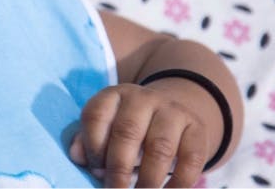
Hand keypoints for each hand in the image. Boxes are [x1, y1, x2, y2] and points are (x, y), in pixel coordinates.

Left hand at [68, 83, 212, 187]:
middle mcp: (143, 98)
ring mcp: (172, 111)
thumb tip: (77, 157)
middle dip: (117, 169)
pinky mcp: (197, 128)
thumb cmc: (128, 130)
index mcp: (114, 95)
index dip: (93, 147)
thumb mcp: (105, 130)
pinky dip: (178, 184)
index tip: (95, 172)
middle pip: (127, 132)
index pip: (96, 115)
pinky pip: (191, 159)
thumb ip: (88, 143)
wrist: (170, 116)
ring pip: (159, 147)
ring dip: (147, 180)